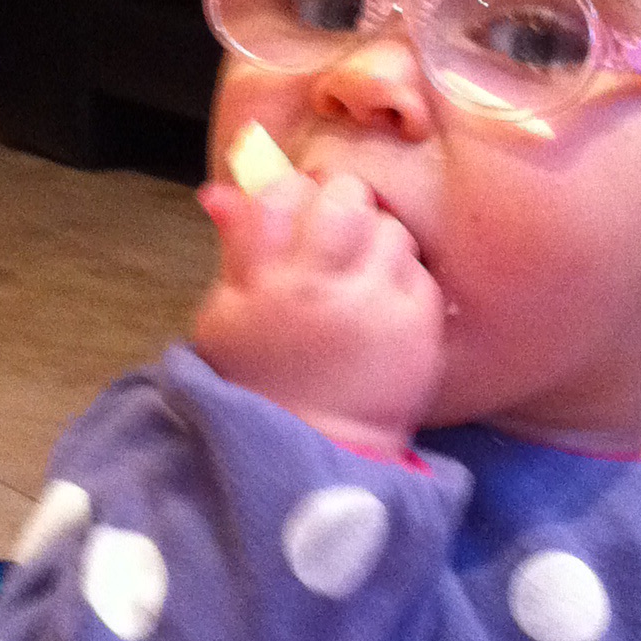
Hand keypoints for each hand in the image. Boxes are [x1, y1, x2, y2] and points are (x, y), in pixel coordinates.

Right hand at [194, 170, 443, 456]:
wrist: (318, 448)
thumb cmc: (264, 380)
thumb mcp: (227, 319)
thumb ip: (234, 251)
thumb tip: (221, 192)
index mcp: (264, 282)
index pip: (282, 195)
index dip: (294, 194)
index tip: (299, 213)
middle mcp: (318, 287)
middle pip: (345, 199)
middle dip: (345, 203)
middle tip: (341, 230)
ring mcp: (372, 305)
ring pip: (390, 230)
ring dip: (379, 242)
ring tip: (364, 275)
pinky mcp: (415, 325)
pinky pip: (419, 272)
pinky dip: (405, 281)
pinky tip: (385, 307)